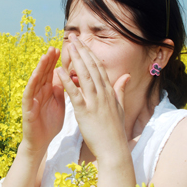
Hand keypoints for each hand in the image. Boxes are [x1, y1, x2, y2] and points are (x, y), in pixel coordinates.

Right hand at [21, 47, 64, 153]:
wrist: (41, 142)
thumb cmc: (50, 123)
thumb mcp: (59, 103)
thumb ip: (61, 89)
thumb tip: (67, 75)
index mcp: (48, 90)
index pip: (52, 72)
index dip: (57, 61)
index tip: (65, 49)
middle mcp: (39, 91)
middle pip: (44, 73)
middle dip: (49, 60)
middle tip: (54, 47)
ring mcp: (32, 98)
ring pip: (36, 80)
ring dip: (40, 68)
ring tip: (45, 56)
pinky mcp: (27, 108)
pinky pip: (29, 93)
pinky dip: (32, 83)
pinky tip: (36, 75)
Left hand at [56, 35, 129, 159]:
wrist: (114, 149)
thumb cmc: (115, 130)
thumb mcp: (119, 107)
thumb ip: (120, 90)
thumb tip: (126, 76)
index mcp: (109, 92)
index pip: (99, 67)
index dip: (90, 53)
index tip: (83, 43)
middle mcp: (103, 93)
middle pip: (92, 67)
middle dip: (82, 50)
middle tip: (74, 37)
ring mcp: (94, 102)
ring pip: (84, 76)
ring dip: (76, 60)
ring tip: (68, 46)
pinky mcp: (85, 111)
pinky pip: (75, 93)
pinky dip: (67, 81)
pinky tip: (59, 71)